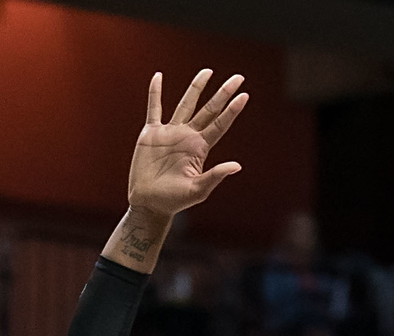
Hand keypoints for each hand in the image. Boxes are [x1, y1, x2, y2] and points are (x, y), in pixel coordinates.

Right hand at [125, 69, 247, 223]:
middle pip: (209, 110)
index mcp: (200, 148)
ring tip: (208, 71)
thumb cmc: (174, 201)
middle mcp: (188, 137)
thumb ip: (215, 177)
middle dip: (222, 94)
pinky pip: (154, 109)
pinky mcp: (151, 134)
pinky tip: (158, 76)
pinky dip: (155, 93)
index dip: (231, 111)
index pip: (220, 125)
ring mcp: (170, 133)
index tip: (244, 95)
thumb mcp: (197, 191)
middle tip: (238, 77)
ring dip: (196, 87)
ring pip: (186, 104)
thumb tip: (236, 166)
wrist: (149, 205)